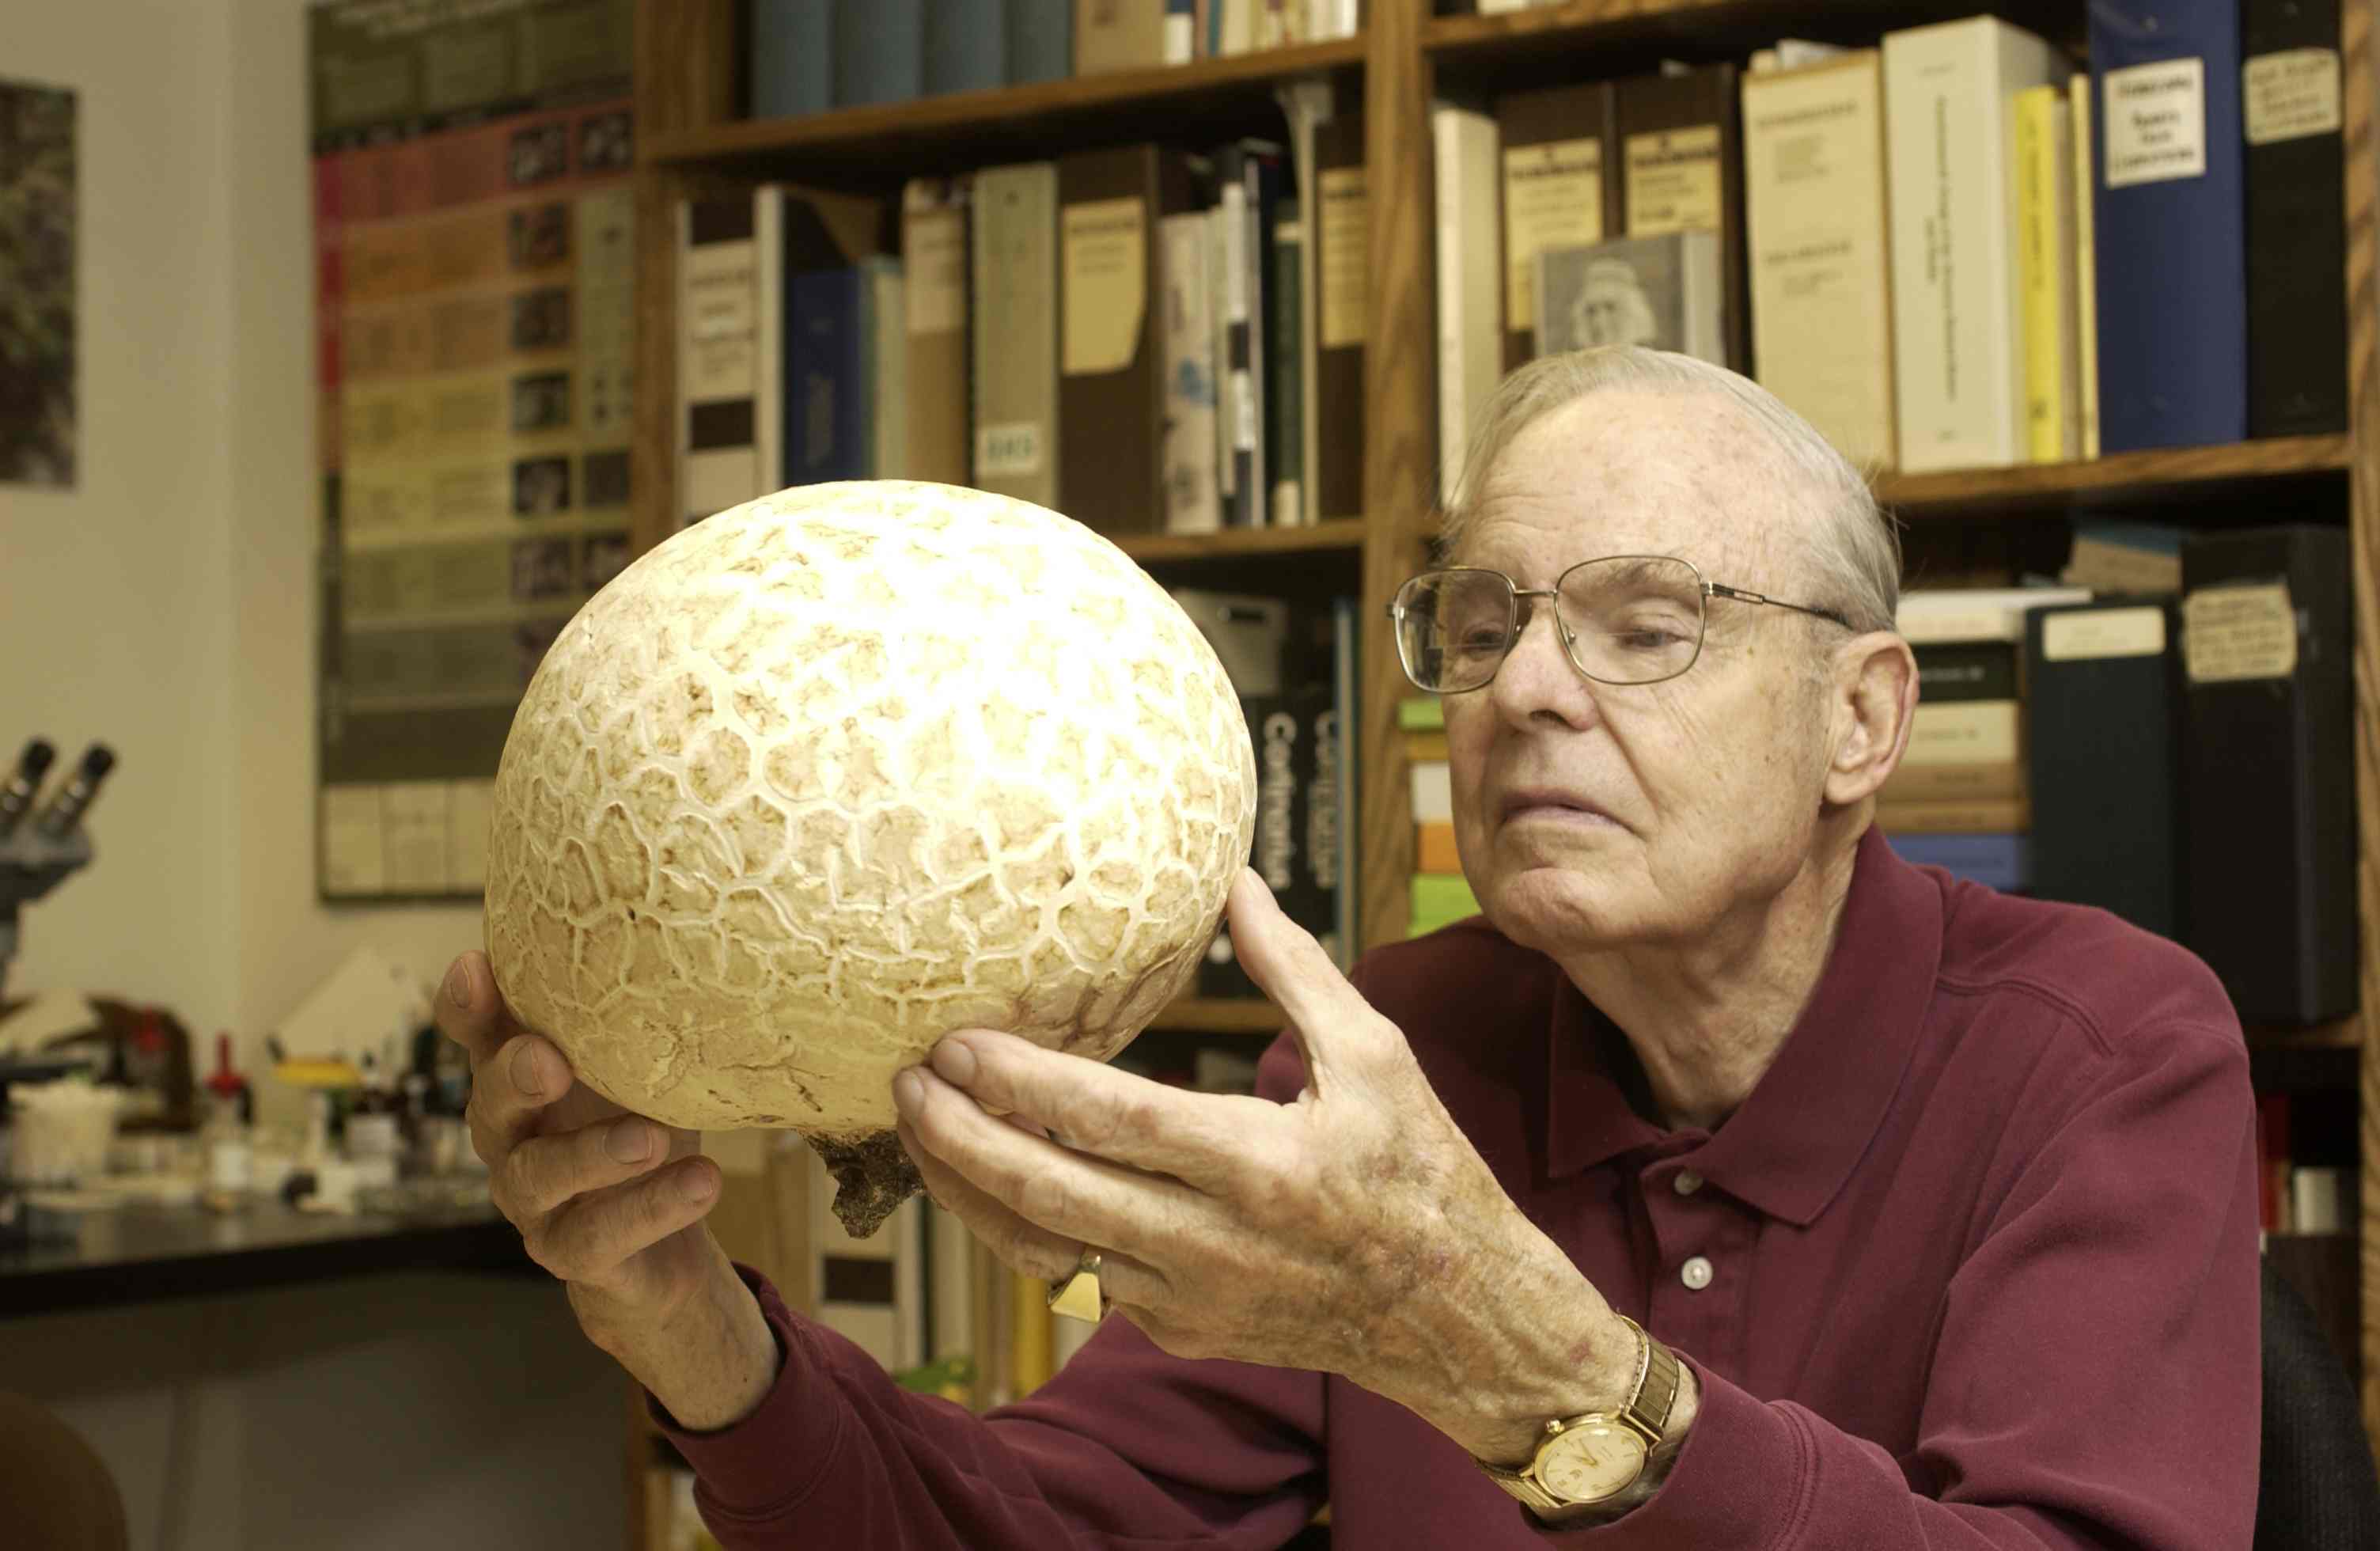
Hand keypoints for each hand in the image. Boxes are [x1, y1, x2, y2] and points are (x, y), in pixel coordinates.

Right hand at [436, 951, 721, 1345]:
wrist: (667, 1247)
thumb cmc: (642, 1126)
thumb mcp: (639, 1066)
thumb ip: (635, 1016)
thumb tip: (681, 935)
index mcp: (522, 1074)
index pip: (477, 1034)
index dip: (467, 1005)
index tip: (475, 965)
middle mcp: (512, 1135)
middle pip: (488, 1103)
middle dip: (514, 1076)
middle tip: (548, 1059)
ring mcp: (532, 1199)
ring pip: (541, 1176)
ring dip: (595, 1153)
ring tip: (652, 1139)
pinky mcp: (569, 1253)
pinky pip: (600, 1234)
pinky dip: (652, 1208)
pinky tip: (703, 1182)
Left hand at [892, 870, 1640, 1462]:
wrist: (1457, 1319)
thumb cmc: (1421, 1168)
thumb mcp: (1374, 1053)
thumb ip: (1292, 967)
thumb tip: (1231, 878)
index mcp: (1260, 1164)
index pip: (1110, 1122)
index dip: (1021, 1085)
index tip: (956, 1045)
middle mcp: (1213, 1244)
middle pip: (1050, 1195)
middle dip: (960, 1140)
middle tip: (903, 1085)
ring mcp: (1189, 1301)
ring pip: (1046, 1251)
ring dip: (970, 1193)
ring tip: (920, 1134)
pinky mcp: (1180, 1332)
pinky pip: (1080, 1281)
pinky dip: (1027, 1232)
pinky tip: (991, 1182)